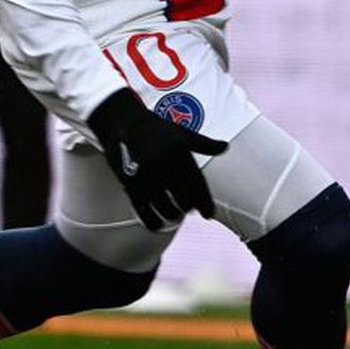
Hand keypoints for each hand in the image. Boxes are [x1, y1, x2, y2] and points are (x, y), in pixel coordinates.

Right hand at [85, 89, 227, 228]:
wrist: (123, 123)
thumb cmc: (156, 129)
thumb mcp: (182, 133)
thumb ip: (204, 143)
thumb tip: (225, 147)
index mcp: (179, 153)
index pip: (197, 185)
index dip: (205, 202)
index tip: (209, 214)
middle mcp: (163, 166)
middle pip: (183, 199)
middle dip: (188, 208)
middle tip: (188, 209)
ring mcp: (146, 178)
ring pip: (166, 208)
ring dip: (173, 216)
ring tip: (175, 215)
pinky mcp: (130, 186)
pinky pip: (144, 212)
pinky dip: (153, 222)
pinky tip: (158, 224)